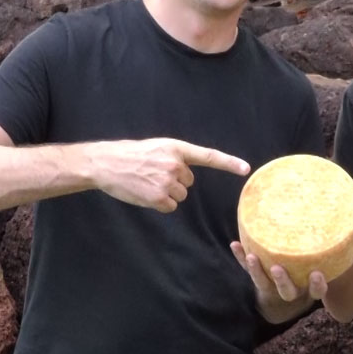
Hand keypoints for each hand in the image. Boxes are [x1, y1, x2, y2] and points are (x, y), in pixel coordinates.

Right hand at [89, 138, 249, 211]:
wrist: (106, 163)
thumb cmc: (131, 155)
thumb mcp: (157, 147)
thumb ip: (175, 157)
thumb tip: (186, 174)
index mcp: (176, 148)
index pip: (209, 156)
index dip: (229, 163)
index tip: (246, 169)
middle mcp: (175, 164)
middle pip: (189, 182)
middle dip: (175, 181)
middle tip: (154, 174)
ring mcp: (167, 181)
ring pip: (180, 195)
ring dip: (167, 193)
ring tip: (147, 183)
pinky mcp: (158, 197)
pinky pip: (170, 206)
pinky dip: (160, 204)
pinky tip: (145, 193)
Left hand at [230, 241, 326, 322]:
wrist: (282, 298)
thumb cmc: (311, 267)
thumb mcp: (324, 261)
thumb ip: (334, 244)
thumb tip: (352, 208)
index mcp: (309, 287)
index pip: (316, 291)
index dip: (317, 285)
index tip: (317, 274)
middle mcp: (292, 289)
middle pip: (288, 291)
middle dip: (283, 281)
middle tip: (279, 269)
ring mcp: (272, 286)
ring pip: (264, 283)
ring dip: (257, 271)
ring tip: (252, 257)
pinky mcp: (258, 278)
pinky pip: (246, 270)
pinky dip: (240, 257)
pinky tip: (235, 244)